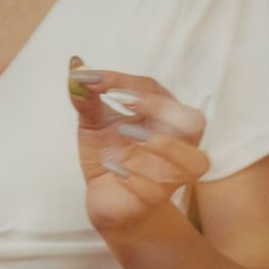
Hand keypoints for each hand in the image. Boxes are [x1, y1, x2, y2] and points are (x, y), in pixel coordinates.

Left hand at [66, 61, 208, 236]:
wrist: (105, 198)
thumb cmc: (109, 154)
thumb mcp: (93, 123)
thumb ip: (86, 98)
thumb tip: (75, 67)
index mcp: (163, 118)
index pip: (154, 90)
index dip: (125, 81)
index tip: (91, 79)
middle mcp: (176, 145)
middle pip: (193, 121)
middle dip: (161, 108)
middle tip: (123, 101)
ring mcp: (169, 175)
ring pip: (193, 161)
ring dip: (162, 145)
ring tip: (126, 133)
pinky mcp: (154, 200)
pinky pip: (156, 190)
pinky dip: (134, 177)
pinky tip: (112, 168)